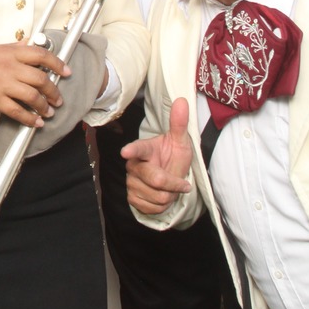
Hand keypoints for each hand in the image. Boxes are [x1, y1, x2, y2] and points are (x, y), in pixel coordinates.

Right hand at [0, 43, 70, 127]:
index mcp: (10, 52)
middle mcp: (9, 68)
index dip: (57, 63)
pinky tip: (36, 122)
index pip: (41, 55)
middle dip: (53, 91)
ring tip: (49, 111)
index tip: (66, 71)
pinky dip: (29, 118)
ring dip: (45, 106)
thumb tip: (28, 44)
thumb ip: (13, 47)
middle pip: (40, 79)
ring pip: (32, 97)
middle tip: (58, 98)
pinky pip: (17, 111)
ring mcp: (2, 85)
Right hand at [121, 97, 193, 214]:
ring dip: (168, 197)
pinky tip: (160, 197)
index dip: (132, 150)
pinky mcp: (132, 197)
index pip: (138, 149)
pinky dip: (161, 207)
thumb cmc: (173, 158)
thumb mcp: (181, 142)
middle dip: (174, 185)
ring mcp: (131, 182)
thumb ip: (179, 123)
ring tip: (169, 189)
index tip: (125, 152)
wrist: (170, 180)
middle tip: (180, 182)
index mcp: (145, 149)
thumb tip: (182, 100)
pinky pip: (151, 208)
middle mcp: (134, 165)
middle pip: (157, 179)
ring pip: (156, 197)